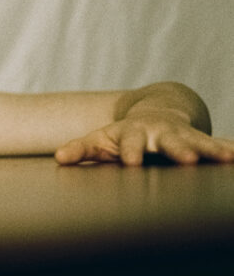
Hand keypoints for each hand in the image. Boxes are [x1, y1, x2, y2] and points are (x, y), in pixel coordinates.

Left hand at [55, 112, 233, 165]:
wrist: (153, 113)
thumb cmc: (121, 135)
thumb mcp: (100, 140)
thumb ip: (81, 149)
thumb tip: (59, 159)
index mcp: (132, 134)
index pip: (129, 144)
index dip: (130, 152)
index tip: (131, 163)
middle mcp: (158, 133)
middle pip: (167, 141)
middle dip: (176, 150)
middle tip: (186, 160)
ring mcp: (181, 135)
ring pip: (197, 142)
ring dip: (210, 150)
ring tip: (227, 159)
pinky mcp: (199, 140)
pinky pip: (217, 144)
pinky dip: (229, 150)